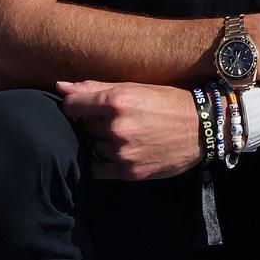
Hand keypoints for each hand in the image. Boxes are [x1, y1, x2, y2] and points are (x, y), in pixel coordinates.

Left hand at [57, 82, 203, 180]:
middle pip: (85, 127)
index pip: (71, 106)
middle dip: (96, 123)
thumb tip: (60, 87)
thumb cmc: (166, 102)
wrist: (200, 128)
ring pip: (94, 147)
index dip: (77, 107)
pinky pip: (99, 169)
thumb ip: (94, 87)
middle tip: (119, 120)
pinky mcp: (129, 172)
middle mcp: (116, 127)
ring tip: (127, 136)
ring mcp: (122, 152)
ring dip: (104, 143)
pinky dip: (106, 163)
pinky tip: (123, 153)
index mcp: (116, 100)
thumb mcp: (133, 87)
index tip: (86, 108)